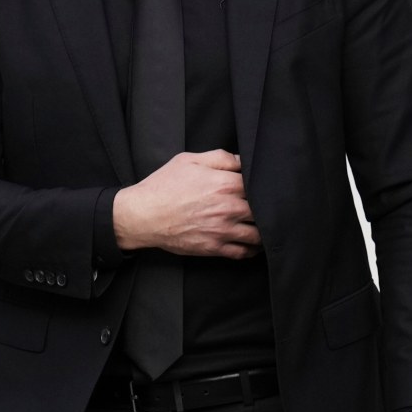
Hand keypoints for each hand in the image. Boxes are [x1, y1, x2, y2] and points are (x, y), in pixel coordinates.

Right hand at [113, 150, 261, 257]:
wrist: (143, 215)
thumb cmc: (164, 185)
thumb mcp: (190, 160)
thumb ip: (221, 158)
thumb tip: (242, 160)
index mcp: (226, 184)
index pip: (260, 185)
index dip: (264, 187)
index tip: (264, 189)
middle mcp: (230, 208)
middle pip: (264, 211)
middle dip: (267, 210)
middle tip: (268, 209)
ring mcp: (223, 230)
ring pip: (258, 235)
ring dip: (263, 232)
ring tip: (264, 228)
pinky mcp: (214, 248)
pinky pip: (242, 252)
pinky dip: (251, 250)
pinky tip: (252, 245)